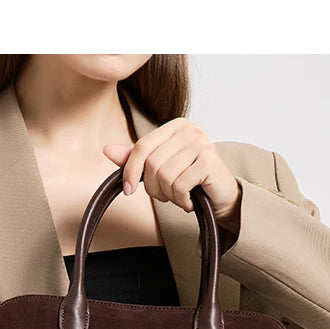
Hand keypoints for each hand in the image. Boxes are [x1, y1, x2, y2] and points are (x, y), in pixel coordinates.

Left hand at [103, 118, 241, 234]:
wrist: (222, 197)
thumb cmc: (191, 181)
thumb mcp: (160, 168)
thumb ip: (136, 159)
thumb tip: (107, 150)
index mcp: (175, 126)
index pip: (141, 147)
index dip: (130, 171)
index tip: (127, 190)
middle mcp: (190, 130)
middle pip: (152, 163)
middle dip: (153, 188)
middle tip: (166, 196)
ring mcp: (201, 144)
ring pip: (165, 176)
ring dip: (169, 195)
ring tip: (180, 197)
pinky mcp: (209, 161)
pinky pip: (180, 185)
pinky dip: (181, 199)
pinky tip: (190, 200)